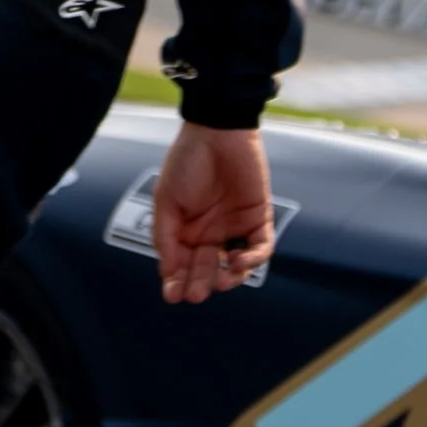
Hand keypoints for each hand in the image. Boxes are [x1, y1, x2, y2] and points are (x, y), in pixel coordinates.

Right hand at [153, 122, 274, 304]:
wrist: (217, 131)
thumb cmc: (187, 162)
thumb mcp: (166, 200)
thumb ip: (166, 237)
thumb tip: (167, 273)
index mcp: (186, 231)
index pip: (182, 266)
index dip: (177, 282)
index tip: (172, 296)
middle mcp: (210, 233)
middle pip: (206, 269)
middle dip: (200, 284)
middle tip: (196, 294)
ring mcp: (235, 227)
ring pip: (235, 266)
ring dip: (228, 278)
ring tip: (219, 281)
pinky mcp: (259, 218)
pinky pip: (260, 248)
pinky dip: (252, 259)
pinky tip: (237, 261)